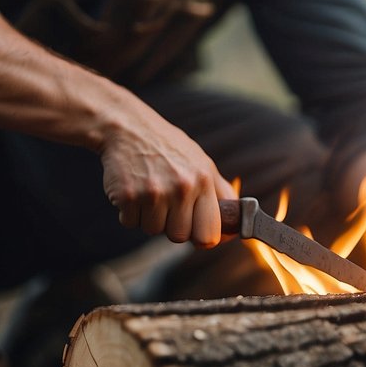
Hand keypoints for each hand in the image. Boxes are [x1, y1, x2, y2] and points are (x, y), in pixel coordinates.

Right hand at [96, 99, 235, 247]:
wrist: (127, 128)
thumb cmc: (168, 148)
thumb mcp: (202, 163)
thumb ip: (221, 193)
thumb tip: (238, 220)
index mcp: (203, 181)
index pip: (209, 235)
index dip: (201, 237)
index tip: (195, 230)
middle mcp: (181, 188)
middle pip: (179, 237)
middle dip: (172, 225)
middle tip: (167, 202)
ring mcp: (153, 193)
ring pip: (153, 231)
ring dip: (149, 218)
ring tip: (149, 191)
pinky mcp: (127, 196)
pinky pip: (130, 223)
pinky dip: (129, 213)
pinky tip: (134, 190)